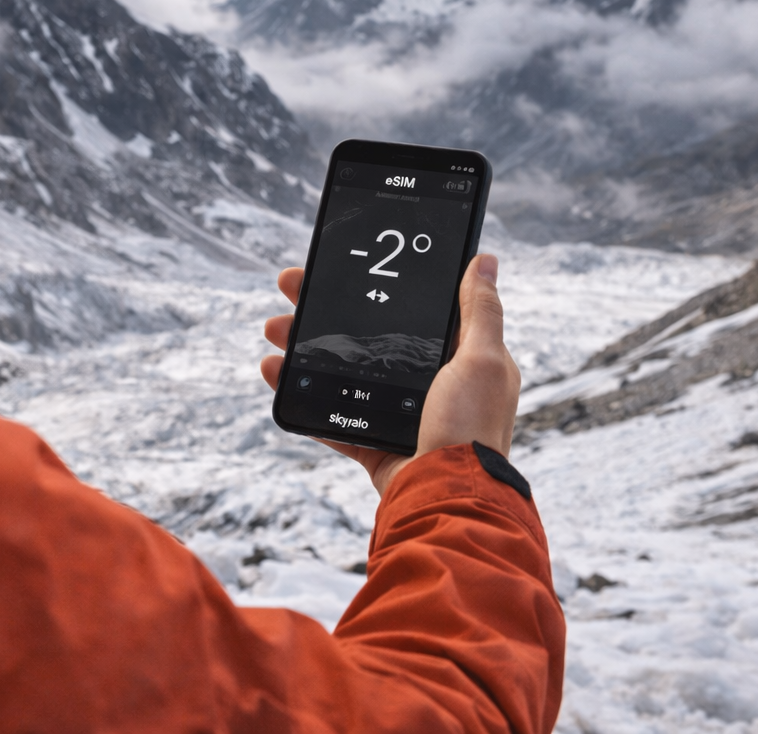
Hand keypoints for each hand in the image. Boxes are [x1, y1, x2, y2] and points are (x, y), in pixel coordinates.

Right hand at [261, 255, 520, 496]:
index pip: (407, 311)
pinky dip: (302, 397)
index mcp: (456, 360)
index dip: (369, 287)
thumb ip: (480, 311)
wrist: (448, 498)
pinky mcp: (374, 445)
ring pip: (341, 374)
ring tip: (274, 334)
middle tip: (288, 294)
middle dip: (321, 314)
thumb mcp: (482, 360)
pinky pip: (331, 417)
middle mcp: (427, 385)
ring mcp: (398, 416)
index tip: (335, 269)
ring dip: (302, 350)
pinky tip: (277, 376)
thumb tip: (484, 259)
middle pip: (364, 338)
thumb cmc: (472, 428)